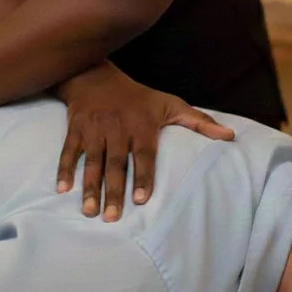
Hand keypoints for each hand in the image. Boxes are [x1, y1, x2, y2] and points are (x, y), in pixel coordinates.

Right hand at [54, 62, 233, 221]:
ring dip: (89, 186)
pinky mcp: (76, 128)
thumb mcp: (170, 104)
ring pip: (91, 161)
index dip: (143, 175)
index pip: (144, 154)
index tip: (141, 199)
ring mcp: (94, 128)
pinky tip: (62, 189)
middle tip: (111, 218)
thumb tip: (230, 136)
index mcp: (141, 125)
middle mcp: (117, 127)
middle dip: (113, 190)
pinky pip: (68, 151)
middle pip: (116, 163)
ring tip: (88, 211)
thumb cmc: (138, 96)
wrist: (95, 74)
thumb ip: (199, 121)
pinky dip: (64, 169)